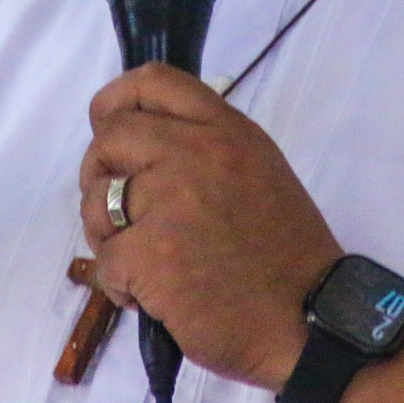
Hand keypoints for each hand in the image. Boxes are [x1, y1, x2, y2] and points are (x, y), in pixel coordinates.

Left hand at [79, 63, 342, 390]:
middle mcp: (194, 153)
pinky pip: (104, 261)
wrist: (308, 321)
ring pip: (95, 200)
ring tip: (141, 262)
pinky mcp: (151, 252)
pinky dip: (119, 286)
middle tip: (119, 211)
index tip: (109, 129)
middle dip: (99, 174)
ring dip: (106, 235)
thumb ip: (206, 147)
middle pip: (110, 137)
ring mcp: (169, 200)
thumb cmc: (287, 255)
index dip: (116, 102)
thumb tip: (144, 147)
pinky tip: (151, 298)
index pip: (153, 81)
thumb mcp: (258, 171)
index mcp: (224, 130)